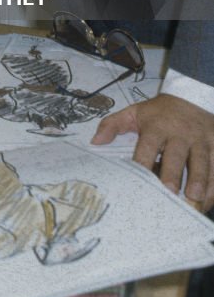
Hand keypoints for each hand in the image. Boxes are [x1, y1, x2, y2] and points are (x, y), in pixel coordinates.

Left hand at [91, 93, 213, 209]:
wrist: (192, 96)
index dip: (143, 162)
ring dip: (200, 182)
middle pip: (177, 155)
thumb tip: (95, 142)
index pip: (148, 145)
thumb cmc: (160, 112)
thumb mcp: (135, 112)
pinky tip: (208, 200)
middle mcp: (180, 134)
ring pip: (203, 162)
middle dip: (174, 174)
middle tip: (171, 193)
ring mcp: (201, 141)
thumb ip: (113, 125)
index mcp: (157, 127)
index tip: (138, 180)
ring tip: (195, 200)